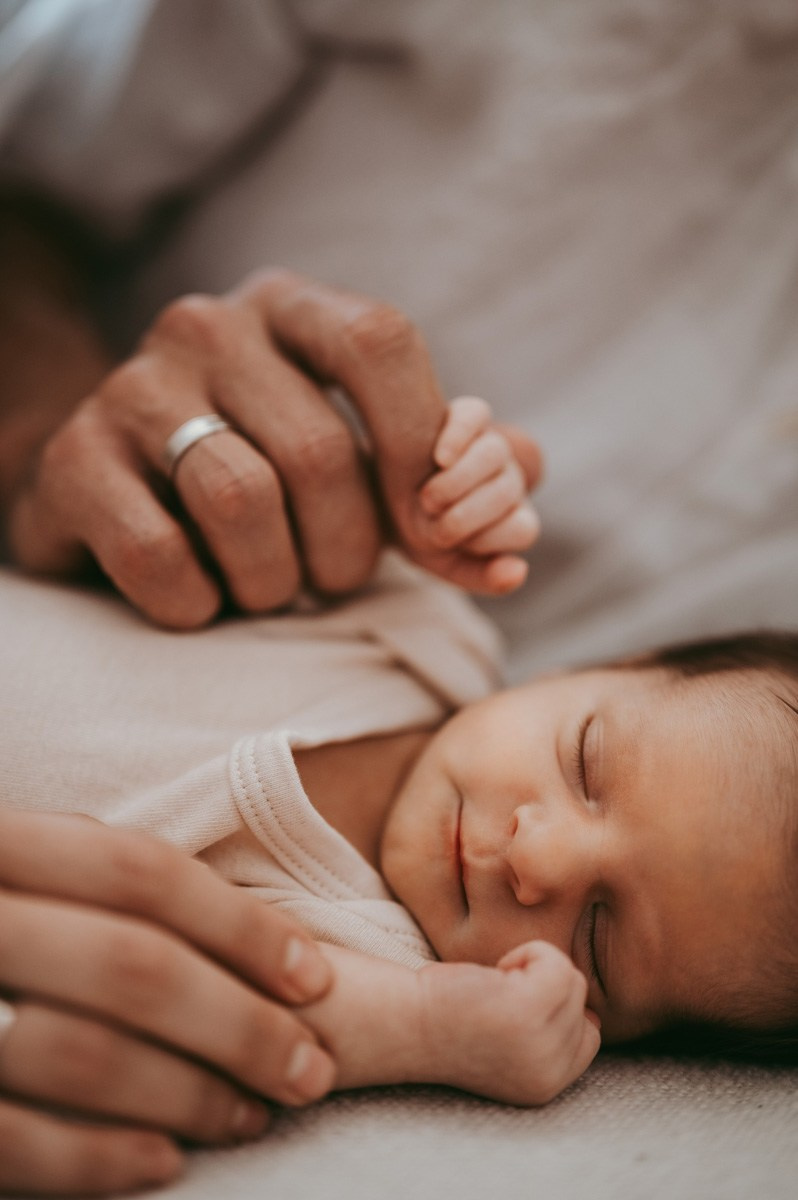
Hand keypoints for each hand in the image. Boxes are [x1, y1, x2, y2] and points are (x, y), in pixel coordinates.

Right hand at [0, 810, 334, 1196]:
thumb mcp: (21, 875)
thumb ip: (95, 884)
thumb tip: (251, 938)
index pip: (140, 873)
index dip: (241, 925)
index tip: (314, 977)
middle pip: (131, 965)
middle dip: (240, 1023)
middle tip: (310, 1069)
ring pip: (82, 1055)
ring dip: (189, 1094)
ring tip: (253, 1115)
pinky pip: (15, 1142)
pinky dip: (99, 1160)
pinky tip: (165, 1164)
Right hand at [6, 268, 541, 627]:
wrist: (120, 489)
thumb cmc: (270, 474)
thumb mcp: (368, 457)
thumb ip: (457, 468)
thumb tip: (525, 490)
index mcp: (294, 309)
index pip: (382, 342)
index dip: (425, 449)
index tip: (437, 532)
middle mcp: (208, 327)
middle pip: (321, 452)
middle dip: (349, 551)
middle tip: (335, 579)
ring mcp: (131, 389)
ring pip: (243, 502)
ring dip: (276, 581)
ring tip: (269, 587)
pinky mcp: (73, 464)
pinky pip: (162, 557)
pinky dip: (200, 606)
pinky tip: (201, 599)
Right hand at [418, 396, 540, 593]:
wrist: (378, 495)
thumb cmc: (418, 531)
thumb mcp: (443, 563)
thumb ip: (482, 575)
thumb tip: (519, 570)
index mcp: (511, 517)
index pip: (523, 529)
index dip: (485, 539)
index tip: (447, 542)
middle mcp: (508, 479)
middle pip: (509, 489)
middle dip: (467, 512)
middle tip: (430, 519)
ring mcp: (490, 444)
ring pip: (494, 453)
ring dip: (459, 480)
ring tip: (427, 496)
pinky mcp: (467, 414)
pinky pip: (475, 415)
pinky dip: (459, 436)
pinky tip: (439, 457)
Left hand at [418, 940, 600, 1105]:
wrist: (406, 1021)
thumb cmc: (449, 1021)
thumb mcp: (512, 1042)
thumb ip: (551, 1037)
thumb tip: (592, 1017)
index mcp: (545, 1086)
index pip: (587, 1040)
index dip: (556, 1009)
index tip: (513, 1003)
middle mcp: (549, 1074)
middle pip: (582, 1002)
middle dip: (543, 985)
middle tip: (497, 993)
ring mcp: (542, 1044)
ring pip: (572, 979)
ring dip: (534, 966)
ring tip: (495, 983)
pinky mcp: (530, 1011)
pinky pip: (557, 962)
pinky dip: (530, 952)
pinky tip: (496, 971)